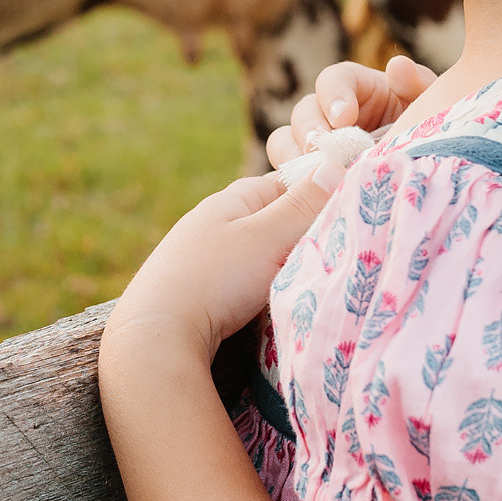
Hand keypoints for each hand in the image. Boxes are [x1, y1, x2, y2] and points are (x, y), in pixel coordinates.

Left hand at [105, 159, 348, 367]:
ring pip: (258, 256)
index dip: (317, 198)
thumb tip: (333, 165)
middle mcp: (213, 222)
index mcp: (231, 200)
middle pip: (273, 222)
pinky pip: (240, 283)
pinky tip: (265, 307)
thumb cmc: (216, 278)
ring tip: (300, 285)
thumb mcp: (268, 237)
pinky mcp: (196, 290)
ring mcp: (201, 257)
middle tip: (330, 257)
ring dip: (279, 269)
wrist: (156, 335)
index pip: (285, 185)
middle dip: (300, 237)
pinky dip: (257, 292)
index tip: (345, 218)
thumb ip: (302, 205)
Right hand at [265, 55, 437, 170]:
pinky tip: (309, 199)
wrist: (427, 185)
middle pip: (303, 112)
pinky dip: (292, 187)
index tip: (343, 118)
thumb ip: (420, 85)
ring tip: (313, 179)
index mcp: (357, 90)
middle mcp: (330, 116)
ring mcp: (315, 148)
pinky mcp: (307, 180)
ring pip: (284, 143)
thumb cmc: (430, 137)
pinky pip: (285, 179)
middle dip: (310, 131)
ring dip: (295, 158)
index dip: (333, 95)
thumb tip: (396, 67)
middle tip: (322, 152)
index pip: (332, 80)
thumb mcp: (433, 109)